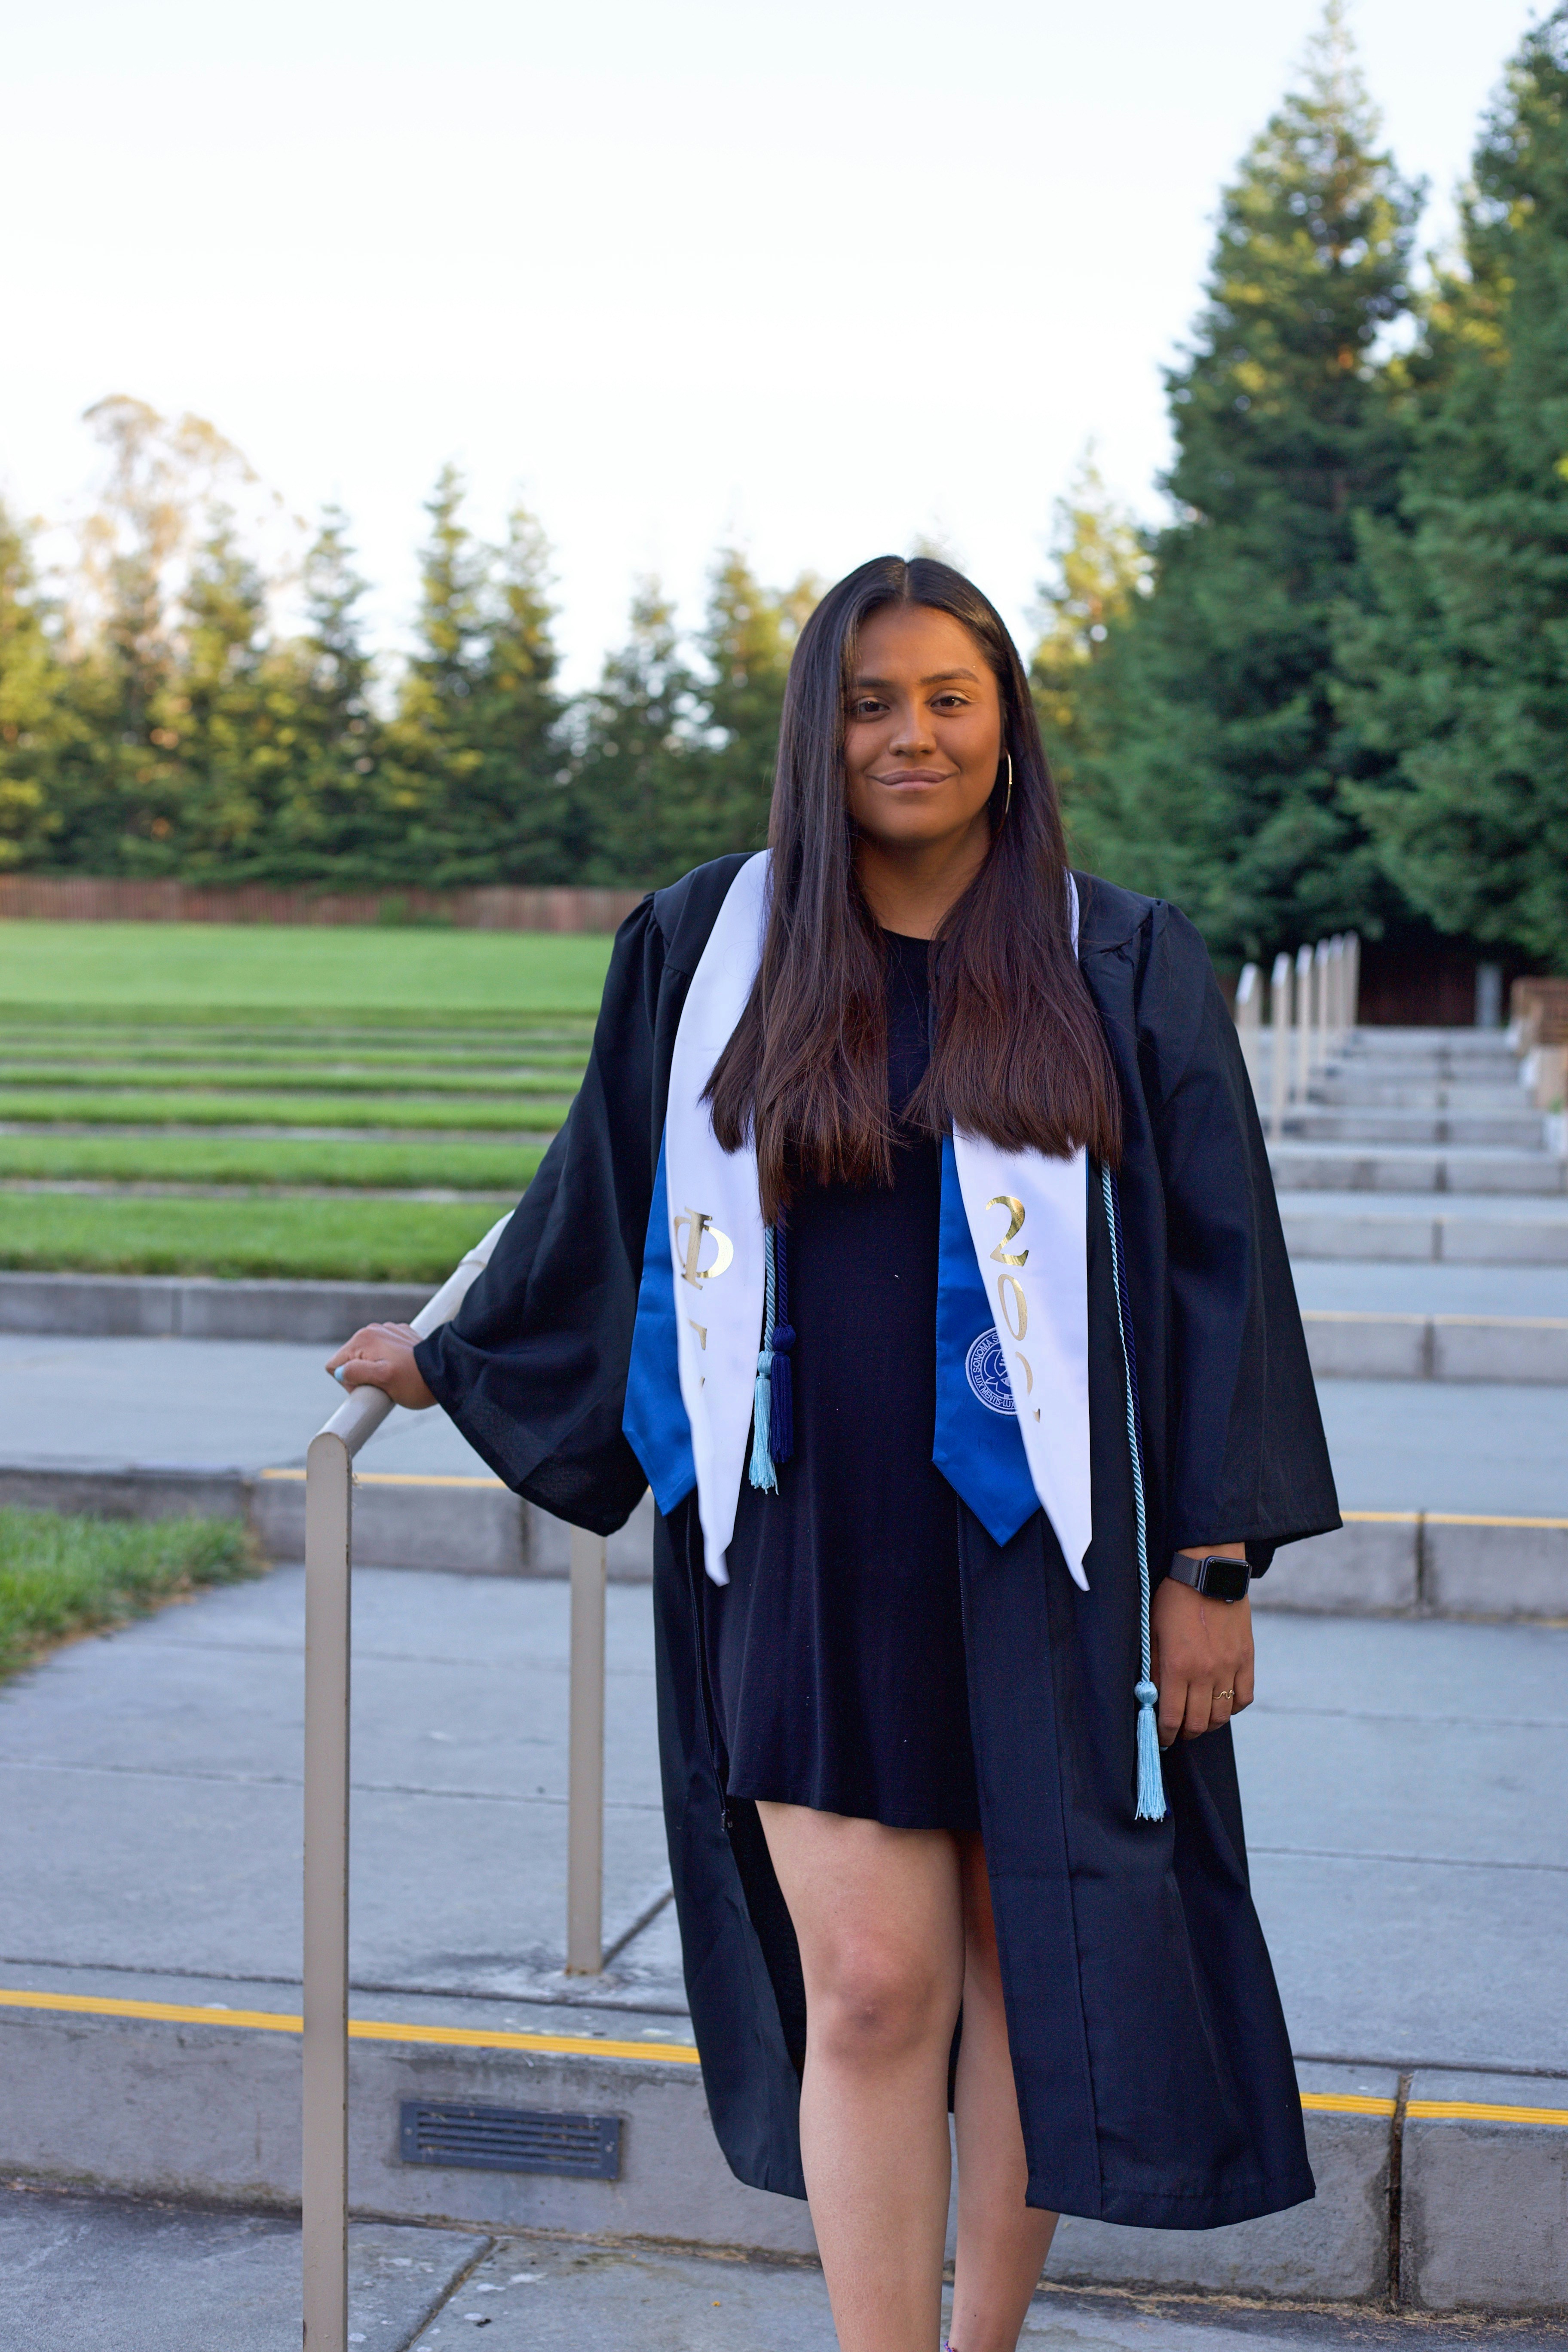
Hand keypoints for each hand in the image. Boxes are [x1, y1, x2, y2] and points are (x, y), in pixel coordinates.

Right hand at [324, 1323, 435, 1410]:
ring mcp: (387, 1331)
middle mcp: (372, 1330)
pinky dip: (388, 1362)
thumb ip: (357, 1373)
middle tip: (384, 1384)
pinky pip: (382, 1352)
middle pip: (349, 1360)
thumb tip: (340, 1371)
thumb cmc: (414, 1381)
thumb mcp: (383, 1381)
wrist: (447, 1373)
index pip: (335, 1365)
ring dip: (374, 1369)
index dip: (347, 1382)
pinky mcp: (399, 1336)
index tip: (369, 1387)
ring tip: (395, 1376)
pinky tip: (402, 1368)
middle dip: (361, 1375)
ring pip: (365, 1357)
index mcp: (363, 1339)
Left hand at [1150, 1567, 1253, 1747]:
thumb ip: (1153, 1668)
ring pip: (1222, 1716)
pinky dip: (1233, 1707)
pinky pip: (1244, 1698)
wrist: (1208, 1573)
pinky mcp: (1246, 1660)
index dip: (1165, 1735)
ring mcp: (1229, 1668)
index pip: (1172, 1718)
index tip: (1161, 1739)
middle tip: (1178, 1730)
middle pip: (1198, 1723)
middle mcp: (1205, 1672)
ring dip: (1209, 1724)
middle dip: (1185, 1733)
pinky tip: (1221, 1704)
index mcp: (1178, 1666)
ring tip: (1198, 1720)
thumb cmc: (1173, 1600)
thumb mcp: (1153, 1632)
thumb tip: (1151, 1698)